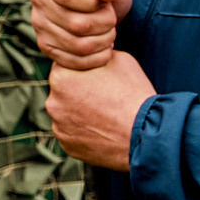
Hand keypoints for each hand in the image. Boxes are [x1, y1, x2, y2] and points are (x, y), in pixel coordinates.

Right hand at [30, 0, 133, 69]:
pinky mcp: (45, 45)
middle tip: (111, 18)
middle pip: (74, 23)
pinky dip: (96, 57)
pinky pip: (74, 61)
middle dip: (104, 24)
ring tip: (108, 30)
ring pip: (77, 45)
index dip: (91, 2)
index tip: (104, 1)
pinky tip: (103, 45)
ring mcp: (39, 23)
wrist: (97, 7)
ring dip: (103, 41)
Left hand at [46, 48, 154, 171]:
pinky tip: (103, 130)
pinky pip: (73, 134)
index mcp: (60, 76)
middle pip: (64, 91)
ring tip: (106, 115)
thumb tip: (92, 53)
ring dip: (80, 113)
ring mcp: (60, 127)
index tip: (98, 77)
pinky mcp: (68, 146)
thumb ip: (95, 55)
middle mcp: (53, 102)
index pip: (66, 66)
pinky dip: (84, 132)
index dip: (83, 70)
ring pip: (67, 114)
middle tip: (104, 97)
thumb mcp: (118, 59)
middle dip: (79, 92)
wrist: (146, 136)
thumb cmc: (134, 95)